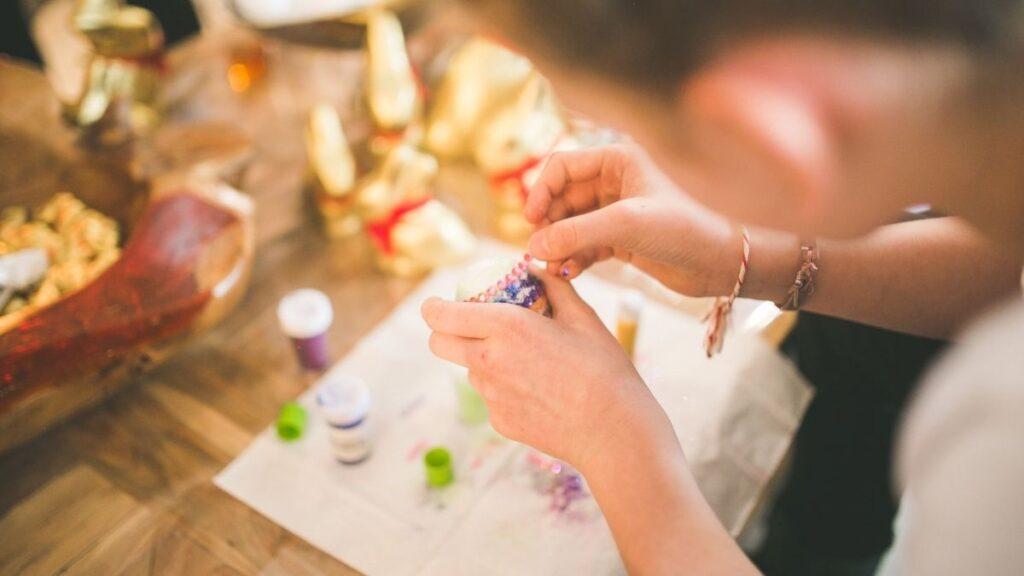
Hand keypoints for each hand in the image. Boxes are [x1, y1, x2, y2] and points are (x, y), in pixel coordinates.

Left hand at [421, 268, 670, 469]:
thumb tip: (535, 268)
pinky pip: (491, 396)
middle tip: (470, 327)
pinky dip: (505, 388)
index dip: (434, 307)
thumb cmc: (604, 369)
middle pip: (438, 343)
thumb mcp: (582, 316)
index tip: (440, 304)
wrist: (614, 431)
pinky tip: (539, 391)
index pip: (441, 315)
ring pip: (468, 370)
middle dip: (445, 331)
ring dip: (482, 360)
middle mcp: (489, 361)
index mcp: (506, 327)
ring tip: (527, 362)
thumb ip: (552, 287)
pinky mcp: (499, 421)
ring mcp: (491, 396)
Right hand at [525, 144, 740, 297]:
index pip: (562, 166)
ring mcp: (617, 212)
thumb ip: (576, 233)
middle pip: (562, 198)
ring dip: (559, 245)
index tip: (530, 221)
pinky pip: (584, 244)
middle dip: (549, 224)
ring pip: (571, 224)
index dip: (541, 191)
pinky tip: (570, 272)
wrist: (721, 263)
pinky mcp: (622, 240)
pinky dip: (573, 257)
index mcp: (618, 160)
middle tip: (539, 251)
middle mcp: (615, 182)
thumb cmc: (684, 229)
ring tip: (554, 268)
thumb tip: (533, 246)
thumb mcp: (626, 225)